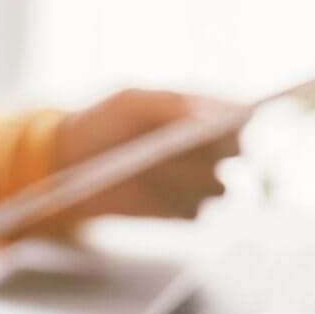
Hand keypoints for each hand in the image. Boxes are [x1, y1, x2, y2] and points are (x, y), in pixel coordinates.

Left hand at [52, 88, 243, 218]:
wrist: (77, 160)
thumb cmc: (108, 121)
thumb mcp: (132, 102)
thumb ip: (169, 104)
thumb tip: (202, 121)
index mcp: (206, 112)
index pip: (237, 117)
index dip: (233, 121)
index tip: (213, 124)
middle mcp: (212, 148)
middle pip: (235, 153)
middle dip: (210, 151)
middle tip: (179, 146)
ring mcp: (202, 182)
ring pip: (218, 186)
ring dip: (186, 178)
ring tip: (150, 168)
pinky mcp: (184, 210)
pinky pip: (193, 211)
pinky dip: (173, 203)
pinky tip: (147, 193)